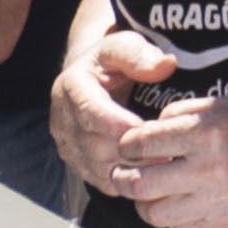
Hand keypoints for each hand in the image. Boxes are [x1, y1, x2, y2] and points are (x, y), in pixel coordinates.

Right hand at [52, 11, 181, 191]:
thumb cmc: (114, 60)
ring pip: (96, 169)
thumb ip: (140, 54)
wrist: (95, 76)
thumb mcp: (124, 46)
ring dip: (130, 170)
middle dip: (129, 152)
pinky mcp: (78, 162)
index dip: (116, 123)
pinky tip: (153, 177)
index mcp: (71, 87)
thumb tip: (165, 66)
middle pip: (94, 146)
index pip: (89, 111)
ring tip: (163, 168)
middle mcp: (63, 120)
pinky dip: (125, 182)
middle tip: (165, 154)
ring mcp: (68, 145)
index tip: (146, 129)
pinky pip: (100, 181)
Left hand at [99, 88, 227, 227]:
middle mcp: (208, 168)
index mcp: (206, 131)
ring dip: (147, 202)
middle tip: (128, 172)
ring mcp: (218, 199)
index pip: (139, 144)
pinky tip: (183, 202)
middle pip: (138, 185)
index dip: (127, 144)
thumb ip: (184, 114)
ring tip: (154, 191)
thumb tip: (152, 130)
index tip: (130, 145)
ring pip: (154, 214)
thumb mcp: (226, 102)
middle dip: (124, 178)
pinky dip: (175, 217)